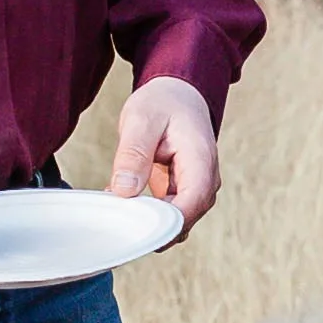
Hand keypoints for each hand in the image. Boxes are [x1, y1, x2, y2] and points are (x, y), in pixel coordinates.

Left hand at [111, 73, 220, 233]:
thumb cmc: (164, 103)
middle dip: (152, 227)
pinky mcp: (184, 192)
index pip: (191, 204)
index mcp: (201, 160)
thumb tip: (124, 190)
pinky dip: (147, 214)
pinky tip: (124, 203)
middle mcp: (206, 179)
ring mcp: (197, 188)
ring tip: (117, 209)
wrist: (178, 94)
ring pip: (177, 223)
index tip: (134, 227)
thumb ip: (133, 154)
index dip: (166, 223)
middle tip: (116, 220)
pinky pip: (168, 214)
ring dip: (148, 222)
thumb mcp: (141, 120)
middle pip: (185, 220)